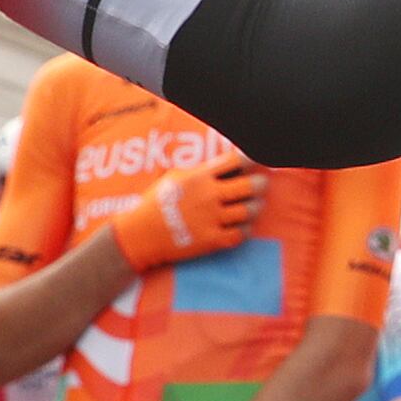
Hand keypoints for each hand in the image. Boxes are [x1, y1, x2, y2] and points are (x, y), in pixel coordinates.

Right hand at [111, 158, 264, 272]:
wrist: (140, 234)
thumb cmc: (155, 203)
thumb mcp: (174, 177)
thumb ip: (199, 170)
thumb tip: (223, 163)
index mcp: (199, 177)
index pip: (235, 160)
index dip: (251, 159)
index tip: (256, 162)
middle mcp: (209, 196)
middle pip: (251, 186)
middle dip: (260, 184)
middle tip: (260, 185)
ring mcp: (211, 219)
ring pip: (250, 210)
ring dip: (254, 207)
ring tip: (251, 206)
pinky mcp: (211, 240)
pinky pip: (241, 234)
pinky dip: (245, 229)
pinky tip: (240, 226)